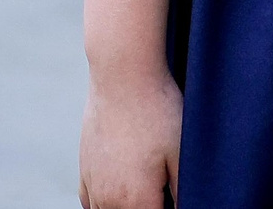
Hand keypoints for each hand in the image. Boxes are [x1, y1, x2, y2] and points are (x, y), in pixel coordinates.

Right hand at [81, 73, 181, 207]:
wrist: (123, 78)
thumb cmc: (158, 112)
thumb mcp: (181, 153)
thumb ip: (182, 190)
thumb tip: (187, 204)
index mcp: (136, 201)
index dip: (169, 208)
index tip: (174, 195)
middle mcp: (109, 199)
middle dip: (149, 206)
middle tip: (165, 188)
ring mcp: (93, 184)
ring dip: (126, 207)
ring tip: (146, 188)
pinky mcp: (85, 168)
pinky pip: (89, 202)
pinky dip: (104, 204)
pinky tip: (119, 194)